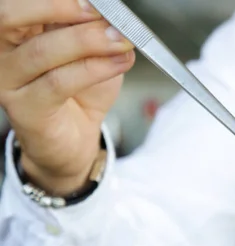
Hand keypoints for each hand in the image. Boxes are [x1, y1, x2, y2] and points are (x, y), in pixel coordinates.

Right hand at [0, 0, 134, 194]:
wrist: (74, 139)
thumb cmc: (80, 92)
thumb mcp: (90, 52)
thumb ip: (92, 30)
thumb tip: (111, 16)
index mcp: (17, 29)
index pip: (21, 4)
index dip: (56, 0)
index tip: (96, 2)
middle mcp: (3, 51)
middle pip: (12, 16)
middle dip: (59, 8)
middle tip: (100, 14)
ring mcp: (9, 81)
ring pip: (42, 50)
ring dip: (88, 41)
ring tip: (120, 41)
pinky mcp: (25, 109)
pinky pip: (59, 82)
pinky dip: (95, 69)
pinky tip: (119, 62)